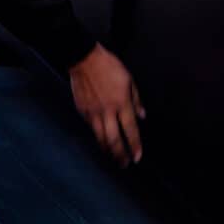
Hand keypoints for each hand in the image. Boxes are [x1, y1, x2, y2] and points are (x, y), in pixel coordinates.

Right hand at [68, 42, 144, 165]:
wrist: (84, 58)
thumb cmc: (108, 65)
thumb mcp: (129, 79)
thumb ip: (136, 99)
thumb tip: (142, 115)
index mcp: (121, 103)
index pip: (130, 130)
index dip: (135, 145)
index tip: (137, 157)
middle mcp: (107, 111)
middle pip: (114, 140)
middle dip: (120, 154)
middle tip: (124, 164)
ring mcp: (93, 112)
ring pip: (100, 138)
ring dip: (107, 150)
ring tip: (113, 158)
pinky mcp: (82, 111)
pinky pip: (91, 128)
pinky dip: (97, 137)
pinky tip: (100, 141)